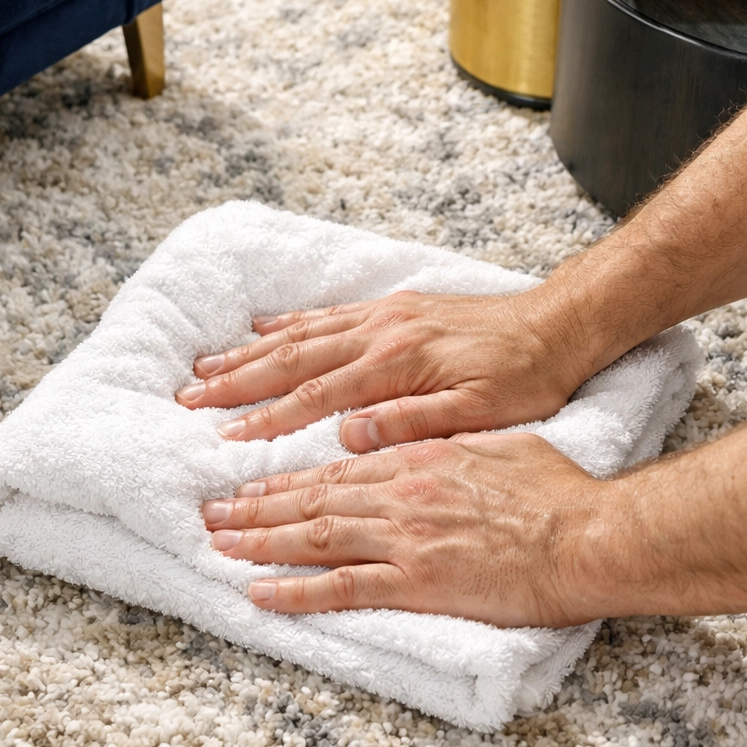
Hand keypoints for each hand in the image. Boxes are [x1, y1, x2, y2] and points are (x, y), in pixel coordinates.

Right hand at [175, 291, 589, 451]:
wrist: (558, 325)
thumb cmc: (524, 378)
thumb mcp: (480, 414)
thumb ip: (411, 424)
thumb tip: (349, 435)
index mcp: (397, 365)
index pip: (316, 397)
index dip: (266, 420)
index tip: (224, 438)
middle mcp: (380, 334)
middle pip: (292, 359)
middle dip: (236, 380)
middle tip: (188, 397)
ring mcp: (383, 316)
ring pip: (301, 333)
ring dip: (250, 351)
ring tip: (206, 364)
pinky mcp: (393, 307)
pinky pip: (327, 313)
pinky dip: (288, 321)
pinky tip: (262, 327)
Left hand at [201, 433, 608, 628]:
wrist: (586, 534)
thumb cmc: (551, 489)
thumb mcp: (490, 441)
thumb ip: (435, 436)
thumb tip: (392, 432)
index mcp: (415, 457)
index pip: (333, 466)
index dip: (285, 477)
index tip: (250, 483)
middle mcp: (398, 493)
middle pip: (310, 499)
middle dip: (255, 506)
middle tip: (212, 513)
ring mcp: (403, 538)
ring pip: (313, 536)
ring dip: (260, 541)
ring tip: (220, 545)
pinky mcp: (417, 583)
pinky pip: (342, 588)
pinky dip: (296, 592)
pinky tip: (260, 595)